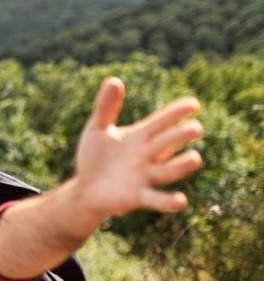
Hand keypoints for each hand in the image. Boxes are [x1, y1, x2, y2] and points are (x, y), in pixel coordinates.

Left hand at [72, 77, 203, 217]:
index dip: (176, 113)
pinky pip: (156, 199)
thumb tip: (114, 80)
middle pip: (168, 143)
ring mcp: (145, 177)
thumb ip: (106, 108)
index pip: (162, 121)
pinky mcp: (137, 197)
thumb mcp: (97, 130)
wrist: (85, 189)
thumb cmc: (95, 157)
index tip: (193, 104)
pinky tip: (180, 201)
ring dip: (181, 166)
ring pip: (168, 171)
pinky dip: (167, 201)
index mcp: (141, 136)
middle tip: (195, 128)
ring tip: (195, 158)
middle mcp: (148, 156)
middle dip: (180, 136)